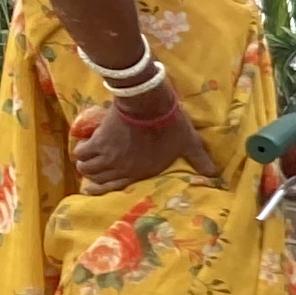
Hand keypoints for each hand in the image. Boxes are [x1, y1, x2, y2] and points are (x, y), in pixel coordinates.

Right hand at [71, 97, 209, 191]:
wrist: (149, 104)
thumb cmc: (170, 125)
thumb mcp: (189, 143)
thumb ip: (200, 159)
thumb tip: (216, 174)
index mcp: (142, 171)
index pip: (116, 187)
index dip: (101, 190)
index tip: (92, 189)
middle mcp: (122, 168)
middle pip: (97, 179)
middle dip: (93, 176)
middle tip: (92, 169)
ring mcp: (109, 155)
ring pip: (86, 167)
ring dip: (85, 164)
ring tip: (86, 159)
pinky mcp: (99, 140)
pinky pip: (81, 152)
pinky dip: (80, 151)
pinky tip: (83, 147)